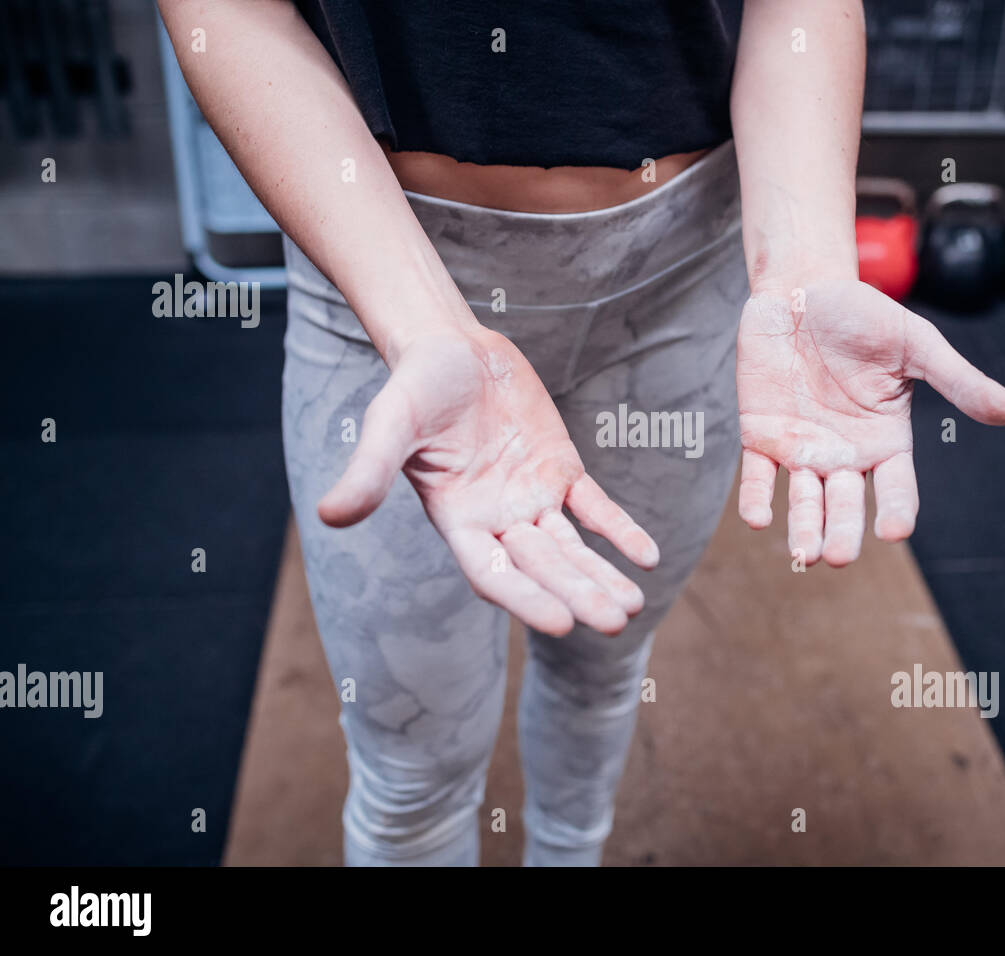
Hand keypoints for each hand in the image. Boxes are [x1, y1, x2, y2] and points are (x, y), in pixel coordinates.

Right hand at [317, 326, 658, 635]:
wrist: (451, 347)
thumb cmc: (414, 387)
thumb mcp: (389, 424)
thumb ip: (367, 470)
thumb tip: (329, 515)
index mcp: (458, 521)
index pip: (494, 574)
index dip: (527, 598)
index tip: (562, 624)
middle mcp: (497, 520)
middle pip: (542, 568)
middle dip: (578, 594)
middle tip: (614, 623)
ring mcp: (531, 497)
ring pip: (571, 548)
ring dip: (601, 575)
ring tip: (632, 607)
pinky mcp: (560, 470)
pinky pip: (594, 508)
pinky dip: (619, 530)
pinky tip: (647, 557)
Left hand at [736, 278, 1004, 565]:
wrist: (802, 291)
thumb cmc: (863, 315)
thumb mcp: (916, 344)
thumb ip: (958, 380)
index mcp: (886, 440)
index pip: (896, 486)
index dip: (896, 510)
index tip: (893, 532)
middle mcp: (844, 454)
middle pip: (846, 504)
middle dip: (842, 531)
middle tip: (838, 556)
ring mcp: (801, 448)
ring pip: (803, 500)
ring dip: (803, 528)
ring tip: (804, 555)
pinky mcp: (762, 436)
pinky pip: (757, 476)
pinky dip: (757, 499)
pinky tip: (758, 519)